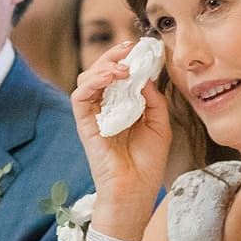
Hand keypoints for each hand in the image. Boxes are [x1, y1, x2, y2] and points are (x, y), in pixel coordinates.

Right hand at [70, 41, 172, 229]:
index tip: (141, 49)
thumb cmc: (147, 164)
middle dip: (113, 56)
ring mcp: (94, 116)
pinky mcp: (84, 124)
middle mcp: (106, 109)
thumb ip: (154, 100)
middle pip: (100, 72)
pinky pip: (80, 96)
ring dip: (103, 66)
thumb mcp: (160, 125)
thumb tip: (144, 76)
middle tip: (129, 49)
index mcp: (123, 108)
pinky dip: (93, 82)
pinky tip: (111, 78)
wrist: (135, 192)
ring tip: (123, 67)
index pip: (119, 76)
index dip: (127, 60)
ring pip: (87, 79)